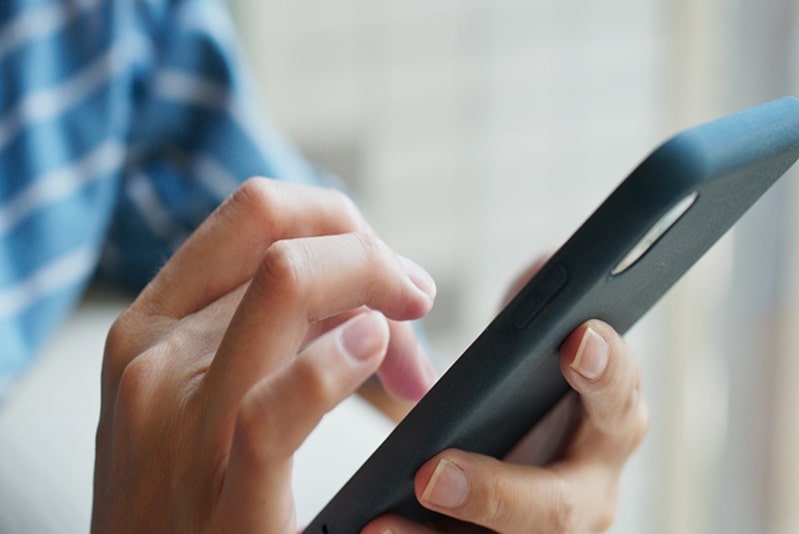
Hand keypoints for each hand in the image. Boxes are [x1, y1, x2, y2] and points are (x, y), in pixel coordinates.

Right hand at [91, 179, 436, 532]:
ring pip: (287, 282)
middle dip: (372, 260)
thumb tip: (357, 293)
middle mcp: (153, 358)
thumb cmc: (183, 502)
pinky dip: (337, 367)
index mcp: (152, 325)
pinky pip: (275, 408)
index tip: (384, 273)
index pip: (257, 211)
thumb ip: (261, 330)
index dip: (338, 223)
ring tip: (410, 355)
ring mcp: (179, 424)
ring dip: (377, 290)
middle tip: (413, 310)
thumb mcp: (196, 394)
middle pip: (288, 243)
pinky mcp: (223, 497)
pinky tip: (374, 357)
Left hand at [363, 264, 647, 532]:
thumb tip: (548, 263)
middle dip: (498, 492)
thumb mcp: (531, 347)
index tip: (574, 340)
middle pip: (563, 510)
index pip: (619, 399)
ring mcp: (540, 528)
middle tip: (433, 473)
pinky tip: (372, 525)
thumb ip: (541, 306)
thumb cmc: (522, 389)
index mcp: (605, 422)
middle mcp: (585, 489)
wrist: (499, 453)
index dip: (606, 371)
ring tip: (384, 516)